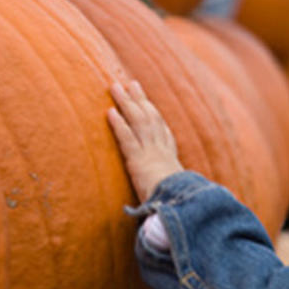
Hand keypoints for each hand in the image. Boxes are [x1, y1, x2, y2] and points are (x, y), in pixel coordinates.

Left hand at [108, 80, 182, 200]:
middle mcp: (161, 149)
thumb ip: (168, 188)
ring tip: (115, 87)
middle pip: (150, 117)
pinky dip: (118, 123)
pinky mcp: (138, 160)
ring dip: (126, 102)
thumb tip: (163, 199)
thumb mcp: (174, 192)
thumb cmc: (176, 201)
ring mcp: (150, 152)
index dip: (154, 114)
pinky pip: (127, 138)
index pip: (162, 130)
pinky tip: (110, 111)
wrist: (179, 205)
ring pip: (138, 120)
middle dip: (140, 99)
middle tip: (131, 83)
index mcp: (170, 156)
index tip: (147, 103)